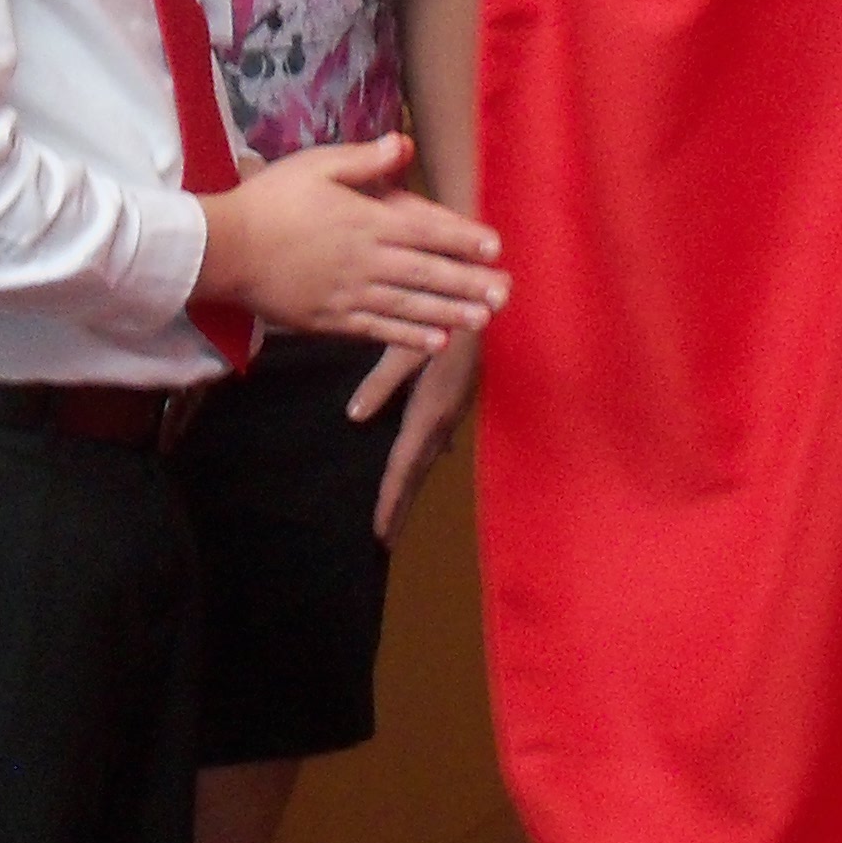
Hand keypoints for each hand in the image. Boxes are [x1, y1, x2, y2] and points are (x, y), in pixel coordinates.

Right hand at [198, 133, 504, 353]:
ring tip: (484, 321)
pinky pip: (378, 331)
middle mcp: (365, 260)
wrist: (224, 249)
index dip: (463, 238)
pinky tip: (437, 343)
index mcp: (365, 220)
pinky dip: (410, 338)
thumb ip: (364, 160)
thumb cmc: (269, 200)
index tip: (495, 247)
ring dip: (451, 314)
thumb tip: (405, 143)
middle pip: (427, 273)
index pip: (426, 229)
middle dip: (469, 283)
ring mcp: (349, 294)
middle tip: (506, 293)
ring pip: (410, 306)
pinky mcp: (331, 320)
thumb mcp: (316, 166)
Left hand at [351, 329, 481, 541]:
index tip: (381, 533)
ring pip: (427, 457)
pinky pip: (435, 439)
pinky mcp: (456, 397)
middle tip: (385, 539)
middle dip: (401, 505)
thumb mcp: (405, 349)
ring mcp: (453, 410)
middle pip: (417, 472)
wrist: (487, 303)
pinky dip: (422, 458)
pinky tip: (424, 460)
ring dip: (411, 485)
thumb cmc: (446, 319)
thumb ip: (380, 384)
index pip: (405, 467)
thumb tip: (354, 417)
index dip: (391, 501)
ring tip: (397, 509)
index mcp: (431, 412)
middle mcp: (444, 419)